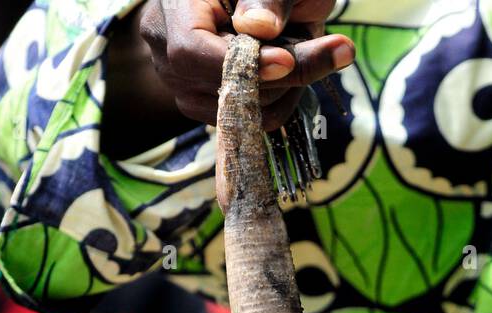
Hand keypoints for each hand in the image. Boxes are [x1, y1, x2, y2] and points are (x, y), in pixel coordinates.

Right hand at [138, 0, 354, 131]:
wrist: (262, 2)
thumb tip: (260, 28)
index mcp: (175, 7)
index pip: (191, 51)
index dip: (240, 65)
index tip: (287, 61)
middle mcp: (168, 51)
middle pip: (220, 88)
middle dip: (277, 77)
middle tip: (323, 49)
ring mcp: (183, 86)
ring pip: (241, 112)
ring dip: (284, 89)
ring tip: (301, 52)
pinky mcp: (207, 109)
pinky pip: (252, 122)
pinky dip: (281, 100)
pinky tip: (290, 72)